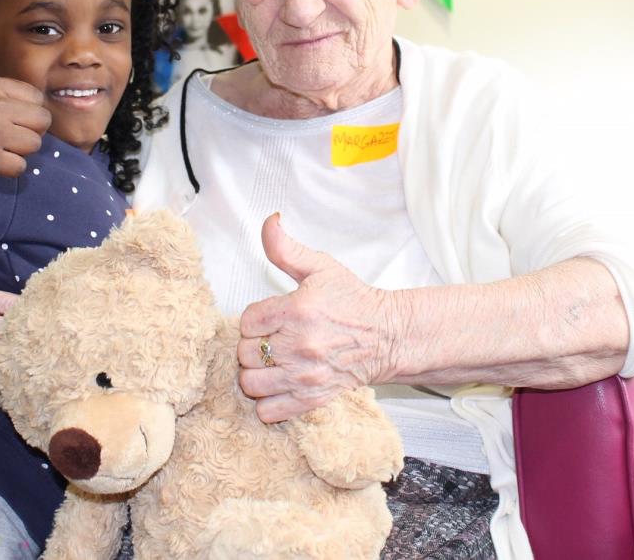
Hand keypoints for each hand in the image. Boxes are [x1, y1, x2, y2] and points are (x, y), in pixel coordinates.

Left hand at [236, 214, 399, 422]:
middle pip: (245, 352)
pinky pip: (268, 411)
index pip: (246, 321)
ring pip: (250, 382)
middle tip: (272, 339)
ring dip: (256, 373)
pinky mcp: (311, 399)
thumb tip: (269, 221)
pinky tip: (277, 385)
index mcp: (297, 310)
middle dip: (254, 344)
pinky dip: (266, 402)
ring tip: (272, 362)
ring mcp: (304, 376)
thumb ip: (286, 248)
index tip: (270, 318)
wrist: (388, 336)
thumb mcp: (320, 267)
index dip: (254, 319)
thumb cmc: (353, 301)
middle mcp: (298, 345)